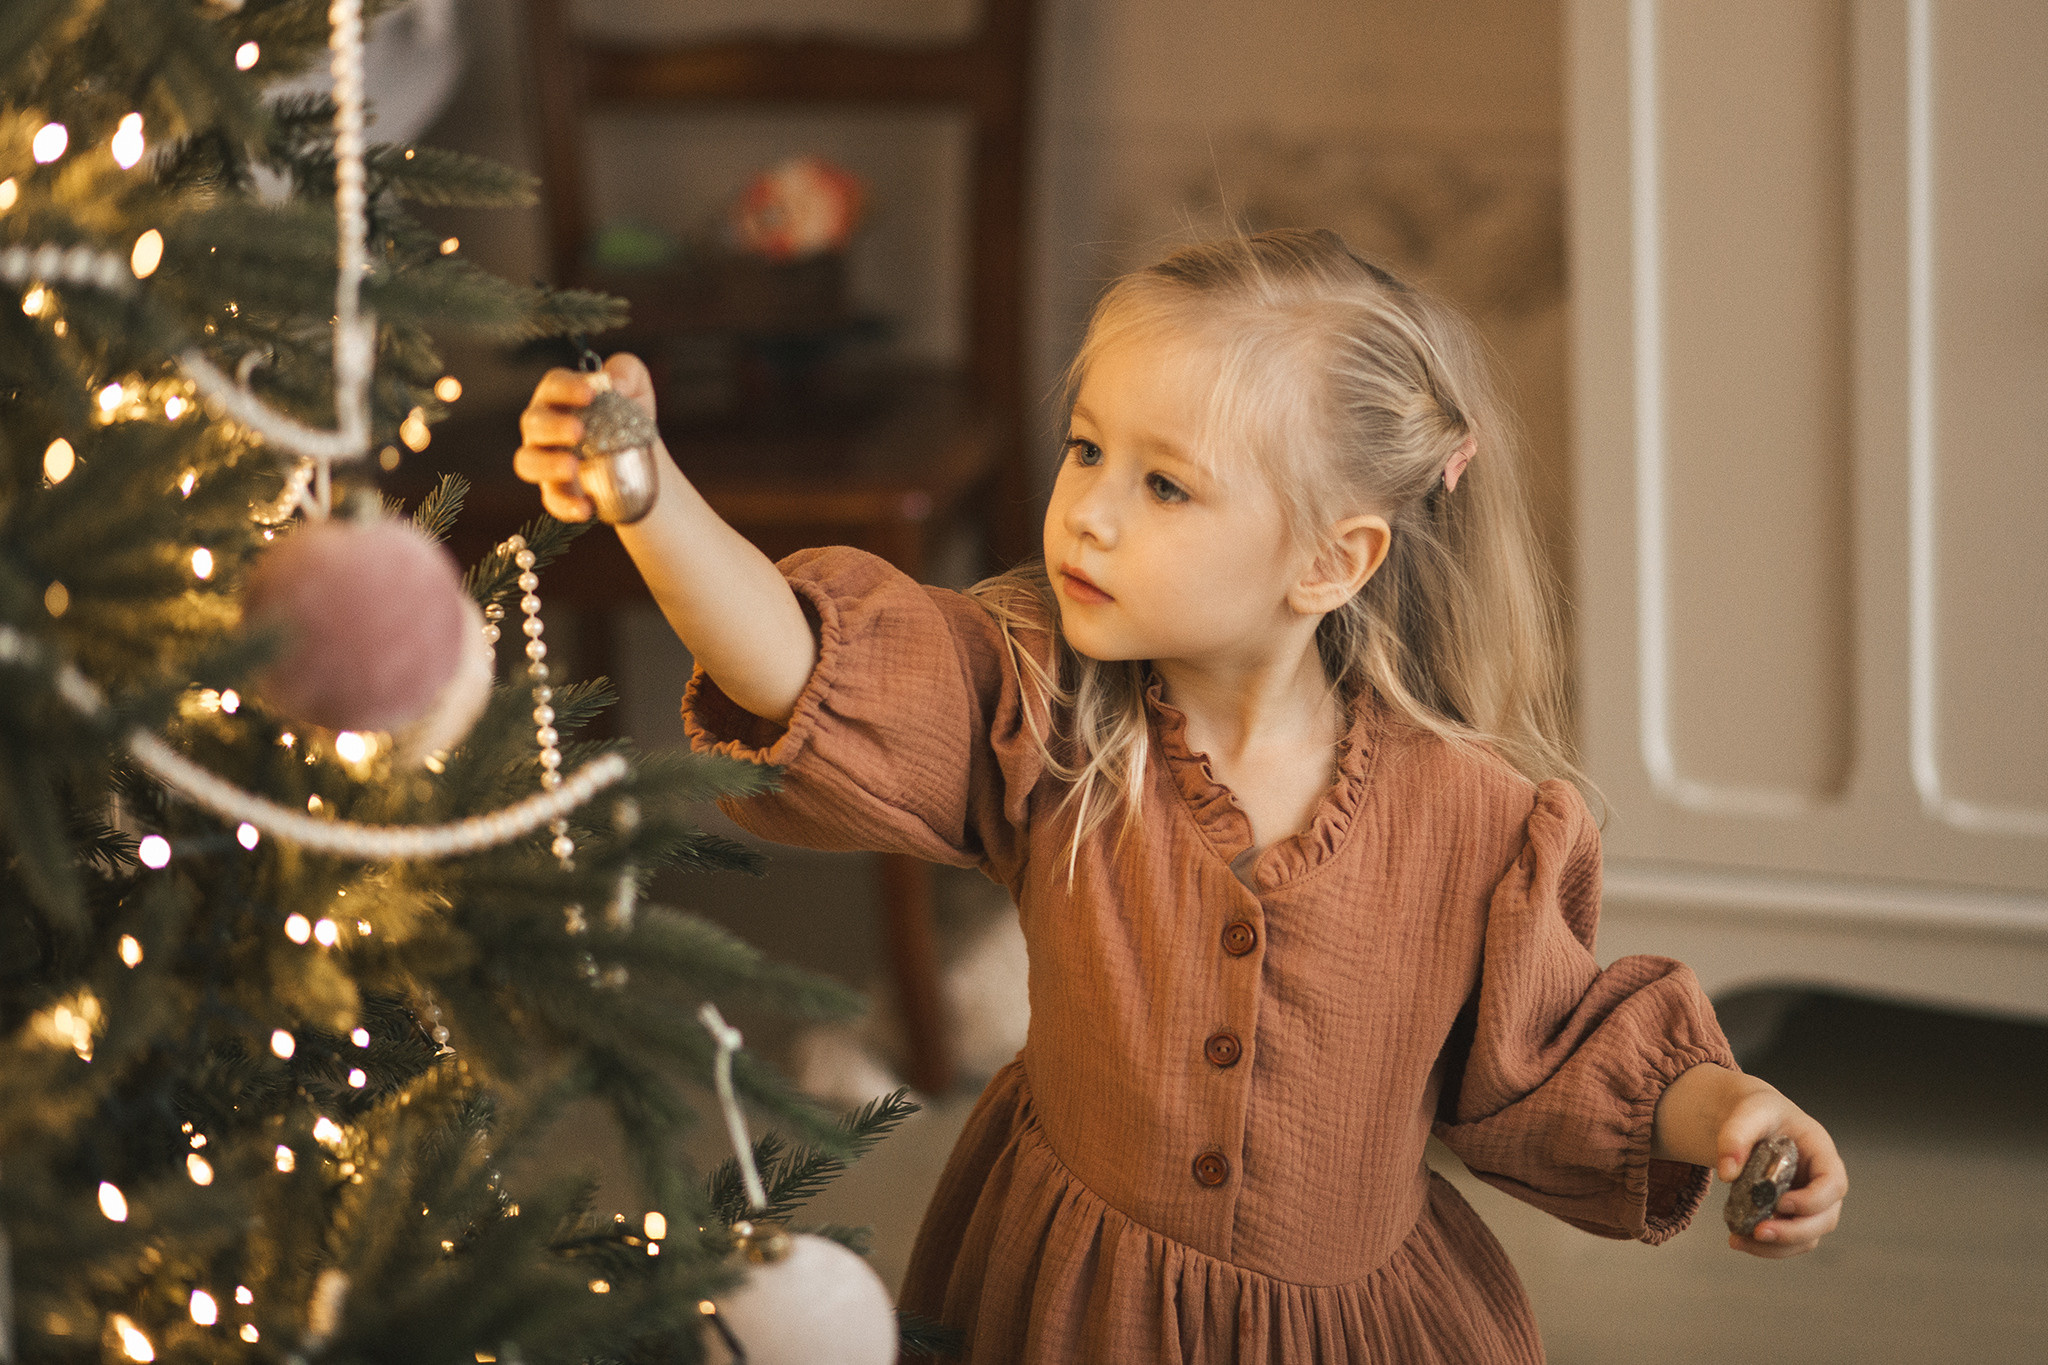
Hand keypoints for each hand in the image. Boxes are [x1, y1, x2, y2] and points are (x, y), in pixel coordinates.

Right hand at [514, 352, 659, 522]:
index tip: (591, 394)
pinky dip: (566, 505)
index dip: (567, 388)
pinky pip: (551, 499)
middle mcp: (544, 426)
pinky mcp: (556, 491)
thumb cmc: (628, 413)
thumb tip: (614, 383)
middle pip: (533, 423)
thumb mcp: (636, 386)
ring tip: (573, 468)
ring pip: (527, 461)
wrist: (639, 457)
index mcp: (559, 396)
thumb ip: (627, 371)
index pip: (553, 386)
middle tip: (578, 431)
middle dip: (553, 427)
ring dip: (547, 465)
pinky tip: (588, 507)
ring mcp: (545, 459)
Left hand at [1714, 1083, 1847, 1258]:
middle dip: (1794, 1232)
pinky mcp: (1791, 1215)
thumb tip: (1726, 1173)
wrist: (1751, 1121)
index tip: (1781, 1203)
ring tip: (1738, 1241)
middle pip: (1825, 1218)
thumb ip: (1736, 1136)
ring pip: (1807, 1237)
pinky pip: (1788, 1241)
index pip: (1833, 1183)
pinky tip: (1737, 1239)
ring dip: (1776, 1247)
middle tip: (1758, 1232)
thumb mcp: (1747, 1112)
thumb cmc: (1757, 1112)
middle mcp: (1822, 1183)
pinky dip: (1766, 1247)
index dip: (1813, 1200)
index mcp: (1821, 1153)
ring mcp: (1810, 1202)